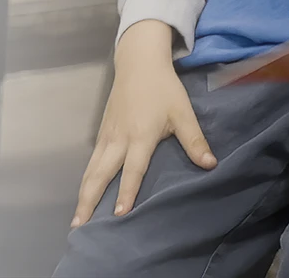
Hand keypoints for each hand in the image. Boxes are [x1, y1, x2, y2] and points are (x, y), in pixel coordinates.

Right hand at [72, 22, 213, 225]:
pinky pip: (91, 160)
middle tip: (80, 225)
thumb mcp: (183, 112)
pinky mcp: (102, 132)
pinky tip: (85, 193)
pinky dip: (86, 179)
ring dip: (83, 193)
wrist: (139, 62)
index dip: (126, 193)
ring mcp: (107, 135)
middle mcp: (119, 139)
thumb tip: (210, 164)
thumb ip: (194, 140)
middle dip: (89, 200)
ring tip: (77, 218)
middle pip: (100, 174)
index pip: (132, 170)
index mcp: (140, 136)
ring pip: (91, 169)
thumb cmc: (164, 88)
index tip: (118, 215)